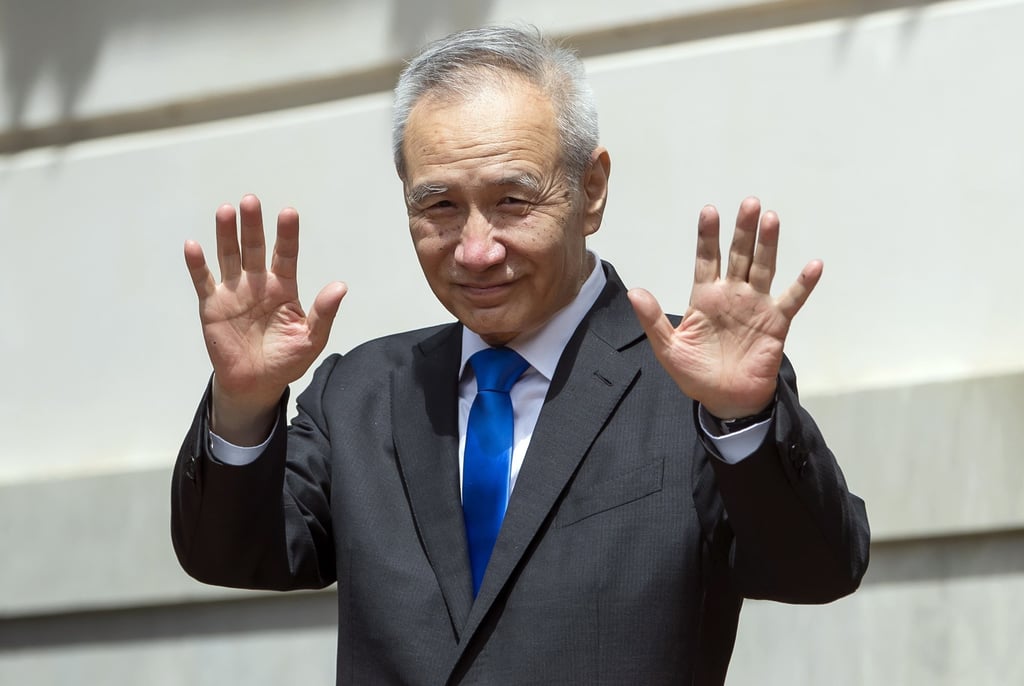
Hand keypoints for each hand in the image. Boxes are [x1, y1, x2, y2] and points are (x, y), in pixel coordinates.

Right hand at [184, 194, 346, 442]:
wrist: (256, 384)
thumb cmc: (286, 360)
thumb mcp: (311, 339)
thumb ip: (324, 313)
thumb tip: (341, 286)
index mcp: (284, 288)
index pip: (286, 255)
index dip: (287, 235)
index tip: (288, 212)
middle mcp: (258, 283)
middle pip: (255, 248)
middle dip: (253, 226)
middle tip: (251, 201)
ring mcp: (234, 292)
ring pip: (229, 257)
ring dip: (227, 235)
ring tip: (226, 212)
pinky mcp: (213, 305)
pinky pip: (204, 281)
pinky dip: (197, 265)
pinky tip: (193, 246)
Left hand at [627, 197, 820, 418]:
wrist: (726, 400)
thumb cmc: (696, 374)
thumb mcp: (669, 348)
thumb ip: (653, 319)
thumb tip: (634, 292)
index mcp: (705, 297)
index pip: (706, 259)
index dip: (708, 236)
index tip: (709, 210)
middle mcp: (732, 295)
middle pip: (738, 255)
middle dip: (743, 230)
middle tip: (749, 203)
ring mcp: (756, 306)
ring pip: (763, 268)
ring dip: (768, 244)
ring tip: (771, 219)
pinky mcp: (776, 323)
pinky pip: (792, 300)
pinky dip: (803, 284)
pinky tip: (814, 265)